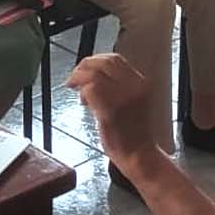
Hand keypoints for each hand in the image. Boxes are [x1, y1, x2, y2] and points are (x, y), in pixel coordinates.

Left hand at [67, 54, 156, 172]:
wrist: (140, 155)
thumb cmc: (133, 134)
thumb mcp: (132, 102)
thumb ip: (117, 88)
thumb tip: (93, 77)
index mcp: (141, 83)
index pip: (115, 59)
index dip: (95, 60)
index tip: (84, 68)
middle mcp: (135, 86)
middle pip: (103, 62)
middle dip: (84, 66)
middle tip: (74, 77)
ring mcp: (124, 97)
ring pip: (94, 74)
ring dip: (79, 79)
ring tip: (76, 90)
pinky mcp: (111, 110)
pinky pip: (91, 90)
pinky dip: (82, 93)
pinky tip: (84, 103)